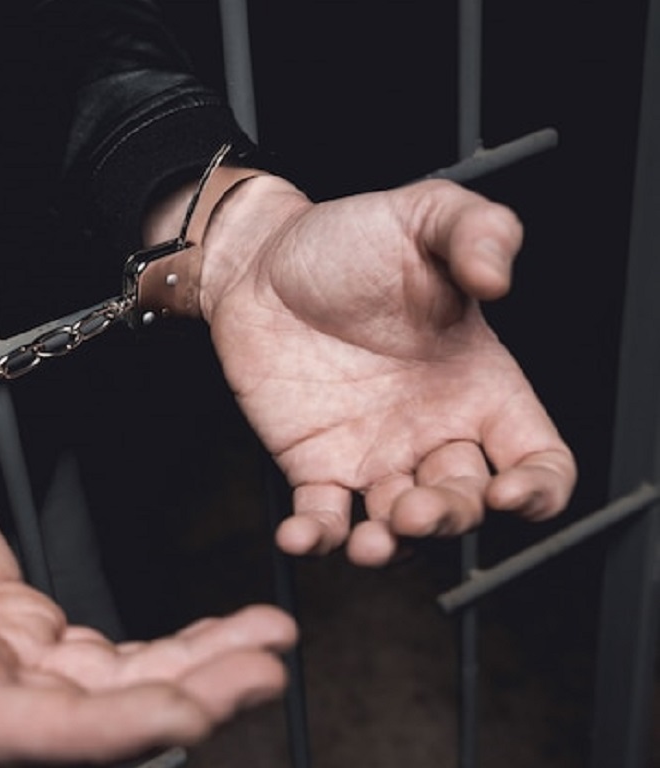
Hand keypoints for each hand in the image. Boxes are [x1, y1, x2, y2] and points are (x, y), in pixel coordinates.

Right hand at [0, 356, 296, 763]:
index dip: (80, 732)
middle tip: (259, 673)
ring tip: (267, 649)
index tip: (174, 712)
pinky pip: (101, 661)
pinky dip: (170, 653)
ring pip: (92, 698)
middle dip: (163, 710)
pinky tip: (230, 632)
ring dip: (184, 682)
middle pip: (60, 724)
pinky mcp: (14, 623)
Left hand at [190, 176, 575, 565]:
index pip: (539, 459)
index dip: (539, 489)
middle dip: (449, 518)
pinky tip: (299, 537)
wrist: (260, 258)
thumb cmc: (350, 239)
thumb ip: (478, 231)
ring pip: (400, 527)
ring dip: (392, 546)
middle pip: (466, 503)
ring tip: (372, 543)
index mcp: (482, 386)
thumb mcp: (426, 215)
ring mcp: (374, 454)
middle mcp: (434, 430)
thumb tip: (498, 278)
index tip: (510, 492)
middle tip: (415, 509)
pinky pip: (324, 520)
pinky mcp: (314, 465)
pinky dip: (316, 539)